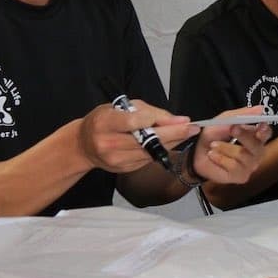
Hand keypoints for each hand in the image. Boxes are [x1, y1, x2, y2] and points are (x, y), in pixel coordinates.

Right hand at [77, 101, 195, 172]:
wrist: (84, 145)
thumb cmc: (104, 121)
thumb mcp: (120, 107)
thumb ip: (147, 111)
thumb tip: (176, 119)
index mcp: (105, 123)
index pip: (132, 123)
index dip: (155, 120)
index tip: (177, 119)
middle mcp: (109, 143)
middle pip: (147, 140)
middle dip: (174, 134)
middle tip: (193, 128)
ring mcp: (116, 160)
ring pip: (152, 152)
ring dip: (173, 142)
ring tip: (188, 133)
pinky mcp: (124, 169)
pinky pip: (149, 159)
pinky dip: (162, 150)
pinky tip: (173, 142)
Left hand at [191, 106, 271, 184]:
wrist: (195, 151)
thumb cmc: (212, 136)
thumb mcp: (226, 120)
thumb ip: (243, 114)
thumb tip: (261, 109)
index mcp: (254, 137)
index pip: (266, 134)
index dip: (265, 130)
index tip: (259, 125)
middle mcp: (255, 153)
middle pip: (258, 146)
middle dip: (244, 136)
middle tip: (232, 128)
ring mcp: (249, 166)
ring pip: (243, 156)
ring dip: (225, 147)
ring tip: (214, 145)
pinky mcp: (240, 176)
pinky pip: (234, 166)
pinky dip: (221, 158)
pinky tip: (214, 156)